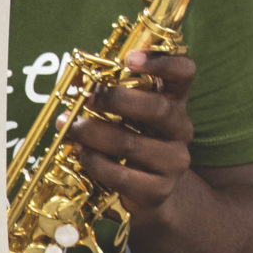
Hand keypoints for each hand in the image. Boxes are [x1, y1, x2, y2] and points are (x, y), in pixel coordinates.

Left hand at [71, 48, 195, 224]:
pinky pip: (121, 175)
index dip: (163, 62)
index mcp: (175, 100)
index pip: (184, 72)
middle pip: (157, 109)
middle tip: (86, 96)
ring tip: (68, 126)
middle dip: (116, 100)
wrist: (152, 194)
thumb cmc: (133, 140)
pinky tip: (80, 152)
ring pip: (131, 143)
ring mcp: (173, 161)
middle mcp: (181, 129)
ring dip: (93, 133)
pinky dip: (95, 162)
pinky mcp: (158, 190)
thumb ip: (112, 93)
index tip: (130, 58)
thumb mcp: (129, 114)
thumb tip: (78, 79)